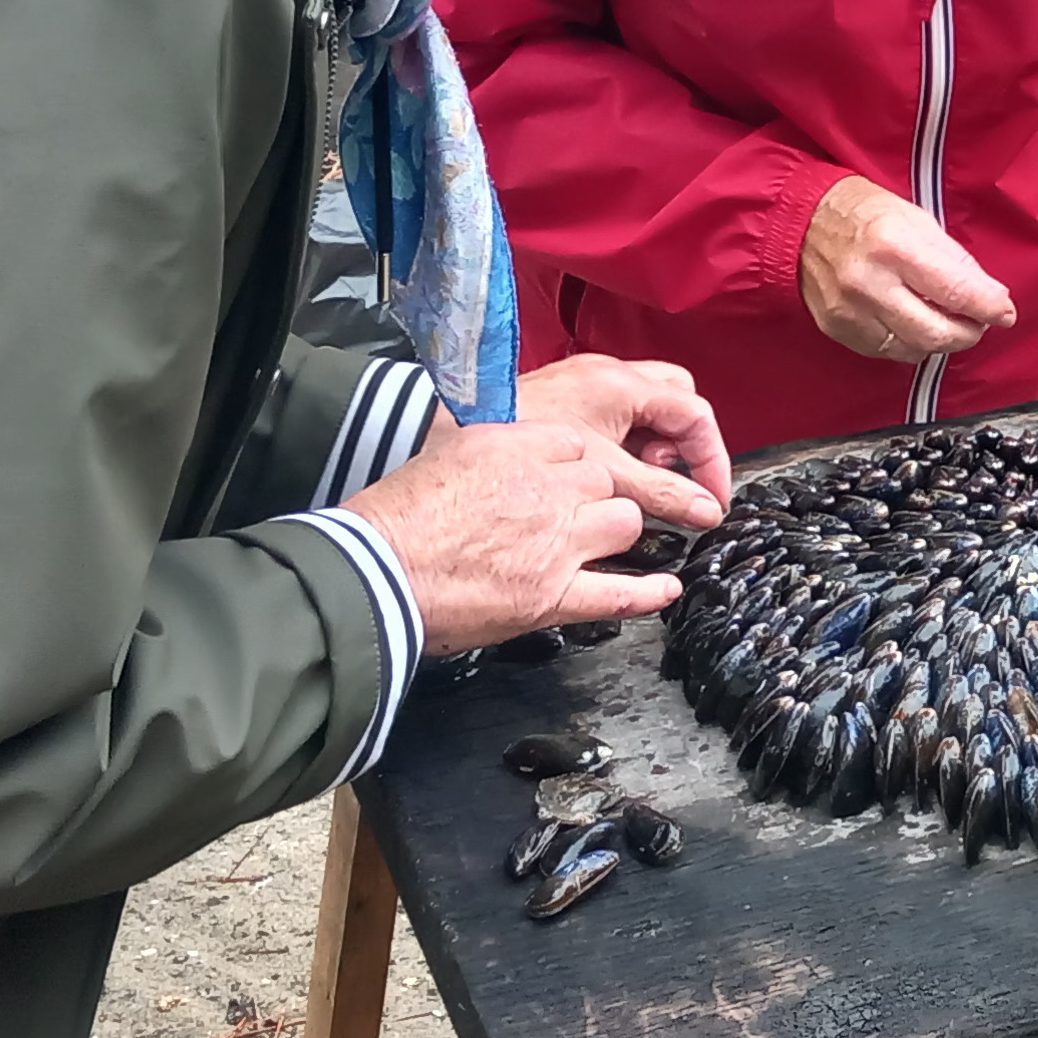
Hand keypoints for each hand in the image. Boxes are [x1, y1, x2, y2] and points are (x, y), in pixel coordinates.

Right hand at [345, 420, 668, 651]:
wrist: (373, 571)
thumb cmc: (393, 518)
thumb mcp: (446, 458)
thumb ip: (491, 455)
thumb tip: (509, 464)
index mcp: (514, 445)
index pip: (575, 443)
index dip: (574, 465)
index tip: (567, 480)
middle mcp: (545, 488)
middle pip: (606, 481)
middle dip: (597, 498)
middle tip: (578, 516)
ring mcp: (556, 542)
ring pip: (623, 524)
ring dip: (615, 533)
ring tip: (601, 545)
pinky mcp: (553, 594)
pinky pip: (619, 593)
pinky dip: (647, 594)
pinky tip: (665, 588)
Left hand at [510, 355, 734, 524]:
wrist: (456, 434)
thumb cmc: (525, 441)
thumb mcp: (607, 475)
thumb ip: (661, 493)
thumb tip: (703, 511)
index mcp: (622, 383)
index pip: (695, 414)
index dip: (711, 460)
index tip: (711, 498)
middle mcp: (607, 375)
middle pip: (676, 403)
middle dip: (684, 445)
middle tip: (673, 482)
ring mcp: (586, 384)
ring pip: (647, 411)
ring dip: (653, 447)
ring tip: (636, 483)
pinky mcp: (567, 399)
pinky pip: (617, 418)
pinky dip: (626, 447)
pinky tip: (610, 476)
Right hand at [800, 176, 1015, 361]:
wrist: (800, 222)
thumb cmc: (865, 212)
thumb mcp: (916, 218)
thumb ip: (954, 259)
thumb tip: (989, 294)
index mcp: (893, 245)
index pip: (954, 290)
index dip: (988, 307)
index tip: (1005, 313)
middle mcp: (869, 283)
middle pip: (935, 332)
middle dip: (968, 333)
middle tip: (979, 324)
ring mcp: (849, 311)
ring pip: (912, 349)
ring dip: (940, 342)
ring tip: (947, 323)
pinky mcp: (837, 329)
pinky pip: (886, 352)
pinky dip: (910, 344)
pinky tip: (915, 326)